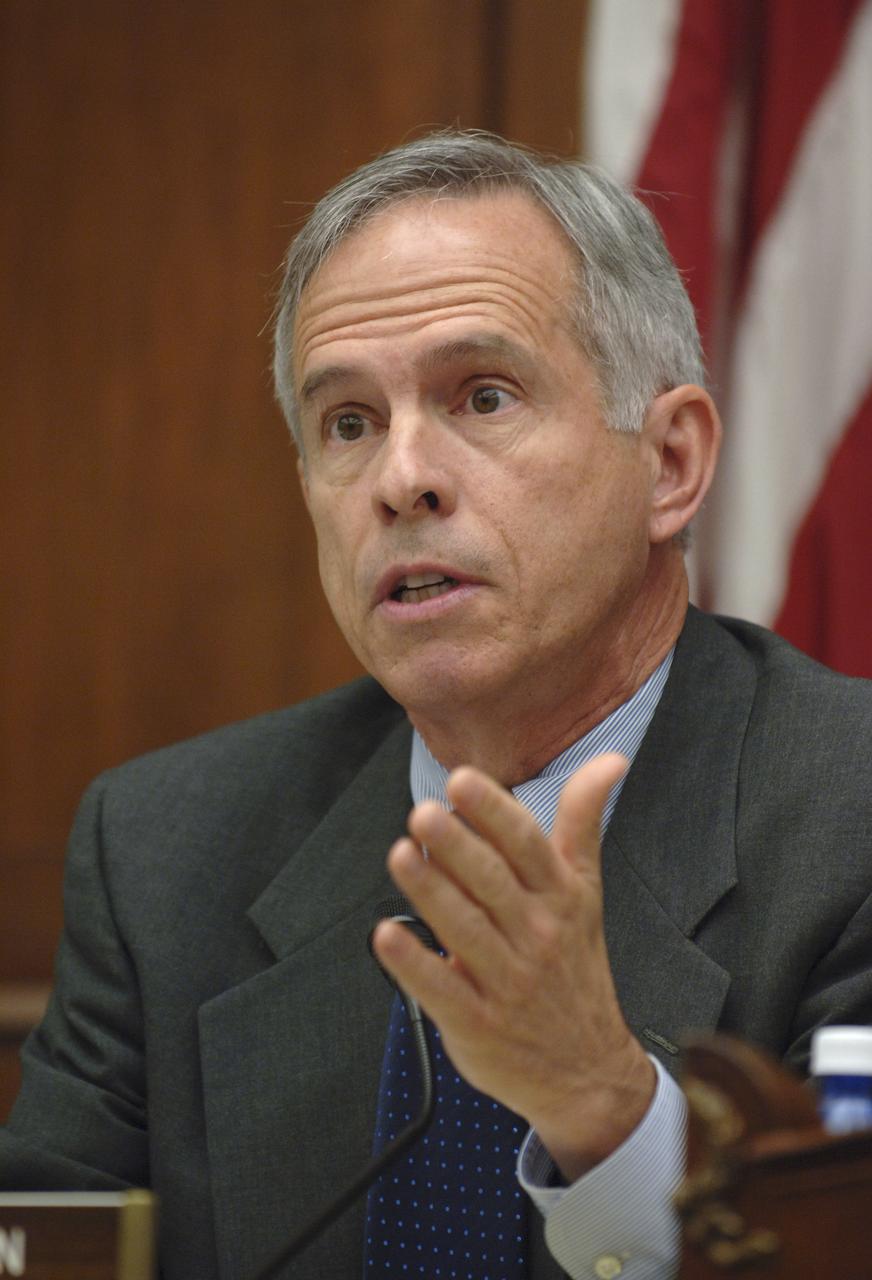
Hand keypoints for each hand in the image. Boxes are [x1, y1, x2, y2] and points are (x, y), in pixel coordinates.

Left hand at [371, 752, 655, 1180]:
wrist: (590, 1072)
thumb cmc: (576, 966)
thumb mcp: (586, 891)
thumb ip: (584, 822)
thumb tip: (610, 759)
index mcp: (561, 897)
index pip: (528, 845)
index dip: (494, 812)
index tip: (462, 780)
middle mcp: (537, 936)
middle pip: (493, 883)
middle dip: (457, 846)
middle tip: (423, 812)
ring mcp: (508, 982)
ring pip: (464, 929)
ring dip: (430, 892)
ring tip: (399, 857)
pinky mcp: (479, 1024)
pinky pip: (443, 990)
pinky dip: (414, 964)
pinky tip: (387, 936)